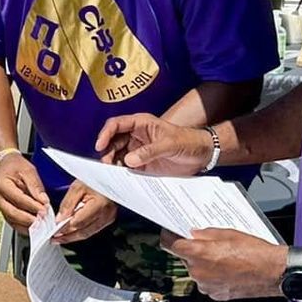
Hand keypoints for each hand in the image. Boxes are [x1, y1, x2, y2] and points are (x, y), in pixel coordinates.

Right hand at [0, 152, 51, 231]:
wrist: (5, 164)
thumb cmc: (14, 165)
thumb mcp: (28, 170)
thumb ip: (36, 186)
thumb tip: (43, 200)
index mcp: (1, 185)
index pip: (18, 199)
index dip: (32, 206)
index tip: (44, 210)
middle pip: (12, 213)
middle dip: (29, 219)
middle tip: (42, 221)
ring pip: (12, 220)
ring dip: (26, 225)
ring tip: (40, 226)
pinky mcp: (4, 209)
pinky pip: (12, 221)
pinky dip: (23, 226)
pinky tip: (33, 226)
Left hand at [53, 180, 115, 242]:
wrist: (109, 177)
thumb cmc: (94, 178)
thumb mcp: (77, 187)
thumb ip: (68, 204)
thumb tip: (59, 220)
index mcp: (100, 205)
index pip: (79, 222)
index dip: (65, 228)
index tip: (54, 231)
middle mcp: (106, 214)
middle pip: (84, 232)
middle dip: (68, 237)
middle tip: (55, 239)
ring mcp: (108, 218)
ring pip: (88, 233)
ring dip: (73, 236)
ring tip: (60, 238)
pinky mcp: (108, 219)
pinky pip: (92, 229)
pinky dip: (81, 231)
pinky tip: (71, 232)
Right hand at [94, 113, 214, 175]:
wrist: (202, 155)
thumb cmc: (188, 141)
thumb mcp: (170, 144)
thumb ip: (150, 151)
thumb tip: (129, 160)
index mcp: (141, 124)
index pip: (117, 124)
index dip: (105, 134)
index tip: (100, 146)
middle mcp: (136, 136)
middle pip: (113, 141)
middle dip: (107, 152)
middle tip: (107, 164)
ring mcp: (137, 150)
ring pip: (116, 155)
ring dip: (112, 163)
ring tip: (112, 172)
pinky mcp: (141, 164)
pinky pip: (126, 167)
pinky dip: (120, 172)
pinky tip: (119, 177)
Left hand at [163, 228, 285, 299]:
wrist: (273, 272)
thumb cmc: (255, 253)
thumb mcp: (228, 233)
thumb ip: (205, 234)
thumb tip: (194, 234)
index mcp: (198, 253)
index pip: (170, 244)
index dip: (169, 237)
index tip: (170, 234)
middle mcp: (198, 271)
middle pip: (185, 258)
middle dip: (193, 251)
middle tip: (209, 244)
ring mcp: (206, 285)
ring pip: (196, 270)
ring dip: (204, 264)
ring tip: (224, 257)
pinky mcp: (215, 294)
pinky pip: (207, 282)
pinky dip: (213, 275)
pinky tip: (228, 269)